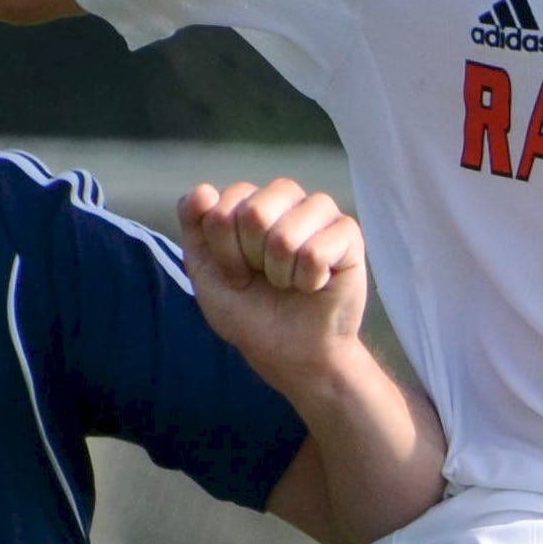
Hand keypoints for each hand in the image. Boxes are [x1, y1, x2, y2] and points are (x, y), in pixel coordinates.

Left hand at [180, 179, 368, 390]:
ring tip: (289, 282)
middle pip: (253, 213)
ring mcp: (319, 212)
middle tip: (263, 278)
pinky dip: (307, 281)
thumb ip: (195, 227)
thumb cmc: (249, 312)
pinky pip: (316, 253)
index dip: (223, 251)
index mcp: (248, 200)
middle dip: (251, 260)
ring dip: (280, 273)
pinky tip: (313, 285)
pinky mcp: (348, 234)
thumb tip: (203, 190)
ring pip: (284, 235)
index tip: (235, 273)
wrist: (290, 353)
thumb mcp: (205, 272)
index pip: (222, 206)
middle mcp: (284, 198)